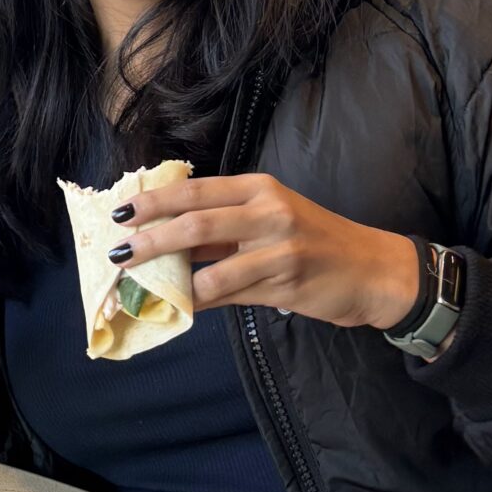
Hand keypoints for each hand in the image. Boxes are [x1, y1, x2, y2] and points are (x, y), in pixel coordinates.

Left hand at [119, 174, 421, 331]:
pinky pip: (230, 293)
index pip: (195, 189)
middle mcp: (269, 211)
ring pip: (210, 265)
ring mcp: (279, 248)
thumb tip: (165, 235)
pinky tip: (179, 304)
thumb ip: (225, 223)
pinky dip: (199, 299)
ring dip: (169, 277)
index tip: (120, 212)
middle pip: (195, 222)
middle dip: (149, 238)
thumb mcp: (272, 217)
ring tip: (138, 283)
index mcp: (260, 187)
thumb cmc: (315, 241)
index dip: (154, 200)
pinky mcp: (286, 283)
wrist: (373, 270)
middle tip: (117, 252)